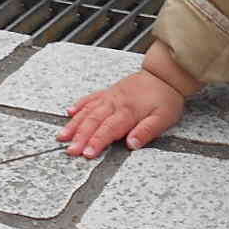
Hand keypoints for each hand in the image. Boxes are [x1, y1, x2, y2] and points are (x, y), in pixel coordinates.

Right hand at [58, 60, 188, 156]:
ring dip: (74, 124)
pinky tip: (69, 112)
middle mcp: (115, 103)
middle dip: (80, 137)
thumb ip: (147, 131)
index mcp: (128, 112)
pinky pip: (91, 98)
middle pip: (93, 122)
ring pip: (87, 111)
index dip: (96, 142)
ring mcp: (110, 96)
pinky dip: (79, 105)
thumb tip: (132, 144)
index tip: (86, 154)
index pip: (108, 130)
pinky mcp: (109, 91)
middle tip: (70, 150)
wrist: (165, 75)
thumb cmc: (166, 98)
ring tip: (62, 136)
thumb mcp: (164, 118)